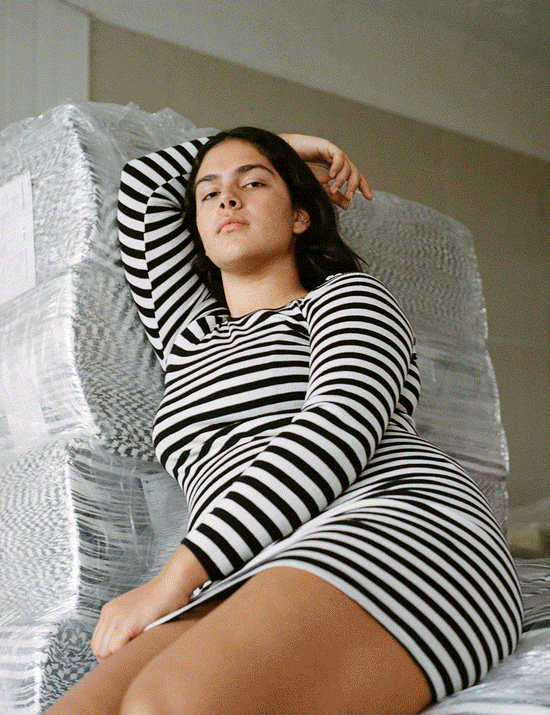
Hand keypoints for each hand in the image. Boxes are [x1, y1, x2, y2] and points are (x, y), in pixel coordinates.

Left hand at [91, 546, 208, 660]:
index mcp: (109, 611)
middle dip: (110, 659)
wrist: (172, 584)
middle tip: (128, 658)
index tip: (123, 656)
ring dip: (117, 658)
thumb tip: (122, 651)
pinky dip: (123, 655)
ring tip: (134, 654)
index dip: (108, 654)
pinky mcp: (126, 623)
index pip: (97, 642)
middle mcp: (109, 613)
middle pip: (97, 649)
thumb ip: (126, 626)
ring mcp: (116, 617)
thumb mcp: (137, 611)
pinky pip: (114, 649)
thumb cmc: (162, 599)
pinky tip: (137, 650)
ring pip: (103, 651)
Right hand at [280, 133, 371, 208]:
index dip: (363, 186)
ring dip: (342, 180)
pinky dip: (337, 166)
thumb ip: (334, 196)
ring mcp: (333, 154)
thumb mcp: (320, 187)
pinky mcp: (327, 146)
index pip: (356, 178)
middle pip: (355, 173)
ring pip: (348, 166)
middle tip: (348, 196)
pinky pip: (339, 156)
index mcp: (339, 171)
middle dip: (354, 186)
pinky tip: (331, 175)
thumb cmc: (300, 171)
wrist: (285, 158)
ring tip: (333, 189)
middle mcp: (338, 163)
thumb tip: (347, 205)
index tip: (369, 197)